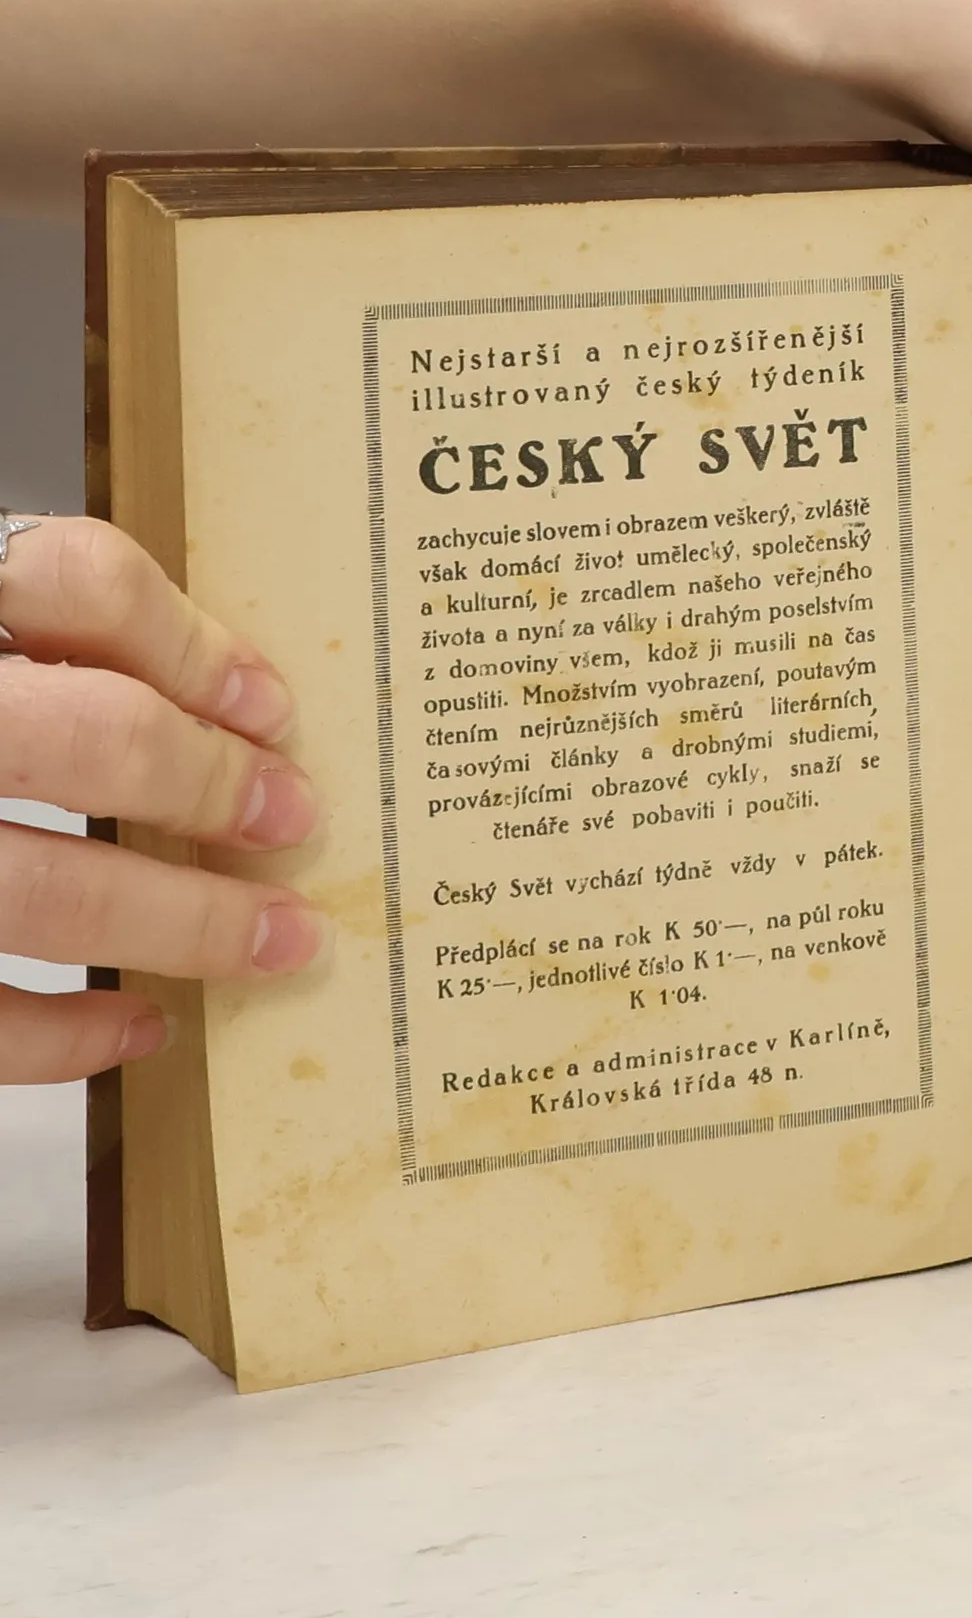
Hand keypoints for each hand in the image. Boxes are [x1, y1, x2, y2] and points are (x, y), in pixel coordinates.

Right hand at [0, 516, 324, 1083]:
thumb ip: (30, 627)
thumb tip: (225, 700)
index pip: (73, 579)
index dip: (193, 643)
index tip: (269, 706)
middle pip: (88, 739)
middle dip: (212, 789)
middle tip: (294, 820)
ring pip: (47, 893)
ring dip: (185, 925)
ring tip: (275, 941)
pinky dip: (64, 1037)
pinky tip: (138, 1026)